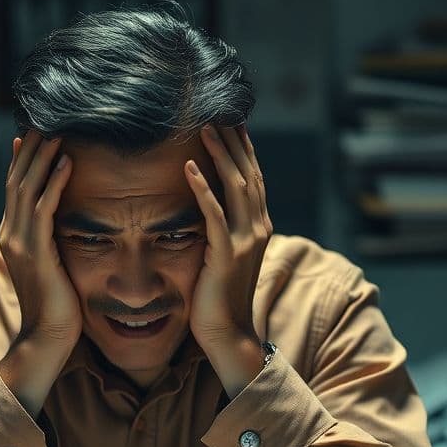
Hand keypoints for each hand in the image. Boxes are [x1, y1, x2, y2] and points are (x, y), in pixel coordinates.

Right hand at [0, 132, 80, 413]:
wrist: (45, 339)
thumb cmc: (57, 306)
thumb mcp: (51, 266)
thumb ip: (51, 242)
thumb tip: (62, 225)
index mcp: (13, 236)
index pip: (16, 187)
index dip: (23, 159)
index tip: (33, 133)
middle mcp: (11, 234)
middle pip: (18, 180)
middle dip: (31, 149)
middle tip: (46, 120)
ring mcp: (20, 242)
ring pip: (27, 188)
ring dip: (43, 157)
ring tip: (57, 131)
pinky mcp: (36, 252)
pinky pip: (44, 209)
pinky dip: (54, 183)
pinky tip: (67, 163)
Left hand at [184, 124, 272, 396]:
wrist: (229, 335)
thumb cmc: (220, 298)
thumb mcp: (224, 256)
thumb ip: (222, 230)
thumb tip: (208, 209)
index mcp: (258, 227)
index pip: (252, 177)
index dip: (243, 148)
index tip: (231, 121)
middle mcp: (258, 228)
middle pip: (247, 173)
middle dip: (233, 141)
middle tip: (219, 111)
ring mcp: (245, 241)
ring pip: (235, 187)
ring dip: (219, 155)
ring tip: (205, 128)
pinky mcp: (227, 254)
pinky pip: (214, 215)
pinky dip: (202, 189)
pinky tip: (188, 168)